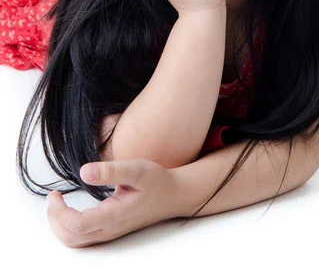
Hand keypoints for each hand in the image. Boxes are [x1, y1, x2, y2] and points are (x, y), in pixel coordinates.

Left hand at [47, 159, 182, 247]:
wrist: (173, 196)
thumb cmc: (156, 181)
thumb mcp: (136, 168)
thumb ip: (110, 171)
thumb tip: (83, 171)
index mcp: (115, 215)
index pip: (78, 225)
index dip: (60, 212)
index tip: (55, 193)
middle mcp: (110, 229)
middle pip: (71, 238)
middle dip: (55, 219)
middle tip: (53, 196)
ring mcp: (109, 232)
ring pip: (75, 241)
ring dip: (59, 225)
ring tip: (57, 203)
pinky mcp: (109, 230)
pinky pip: (82, 238)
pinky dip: (68, 227)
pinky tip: (68, 210)